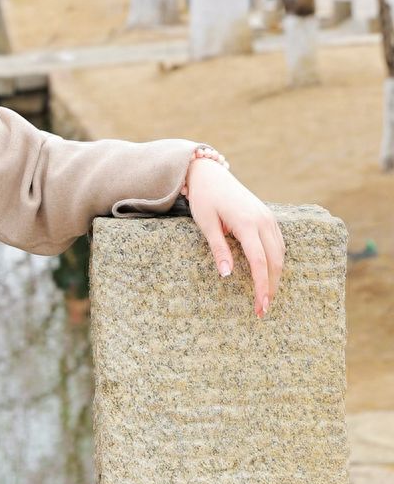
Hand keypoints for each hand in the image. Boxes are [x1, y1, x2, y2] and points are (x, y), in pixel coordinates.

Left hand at [184, 156, 283, 317]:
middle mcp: (263, 220)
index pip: (259, 262)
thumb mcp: (206, 223)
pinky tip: (269, 275)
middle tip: (263, 309)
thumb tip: (227, 275)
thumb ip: (218, 249)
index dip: (261, 286)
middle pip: (275, 261)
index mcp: (247, 222)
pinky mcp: (269, 217)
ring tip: (266, 297)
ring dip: (276, 276)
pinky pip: (278, 243)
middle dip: (271, 287)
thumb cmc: (204, 198)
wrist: (211, 173)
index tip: (260, 307)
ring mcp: (268, 217)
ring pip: (280, 253)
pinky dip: (276, 262)